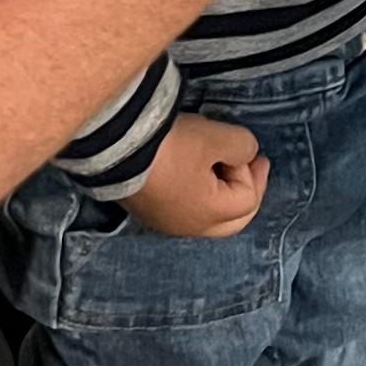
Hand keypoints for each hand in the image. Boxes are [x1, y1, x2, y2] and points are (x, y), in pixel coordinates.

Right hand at [128, 111, 269, 237]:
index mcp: (210, 215)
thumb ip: (243, 146)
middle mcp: (188, 228)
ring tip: (219, 164)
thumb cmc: (171, 146)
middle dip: (245, 192)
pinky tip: (191, 171)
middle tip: (251, 164)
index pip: (248, 198)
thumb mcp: (216, 137)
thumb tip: (244, 154)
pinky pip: (182, 209)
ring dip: (219, 193)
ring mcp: (163, 223)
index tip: (241, 147)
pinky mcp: (145, 211)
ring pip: (206, 217)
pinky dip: (196, 193)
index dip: (250, 170)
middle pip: (232, 221)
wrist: (113, 145)